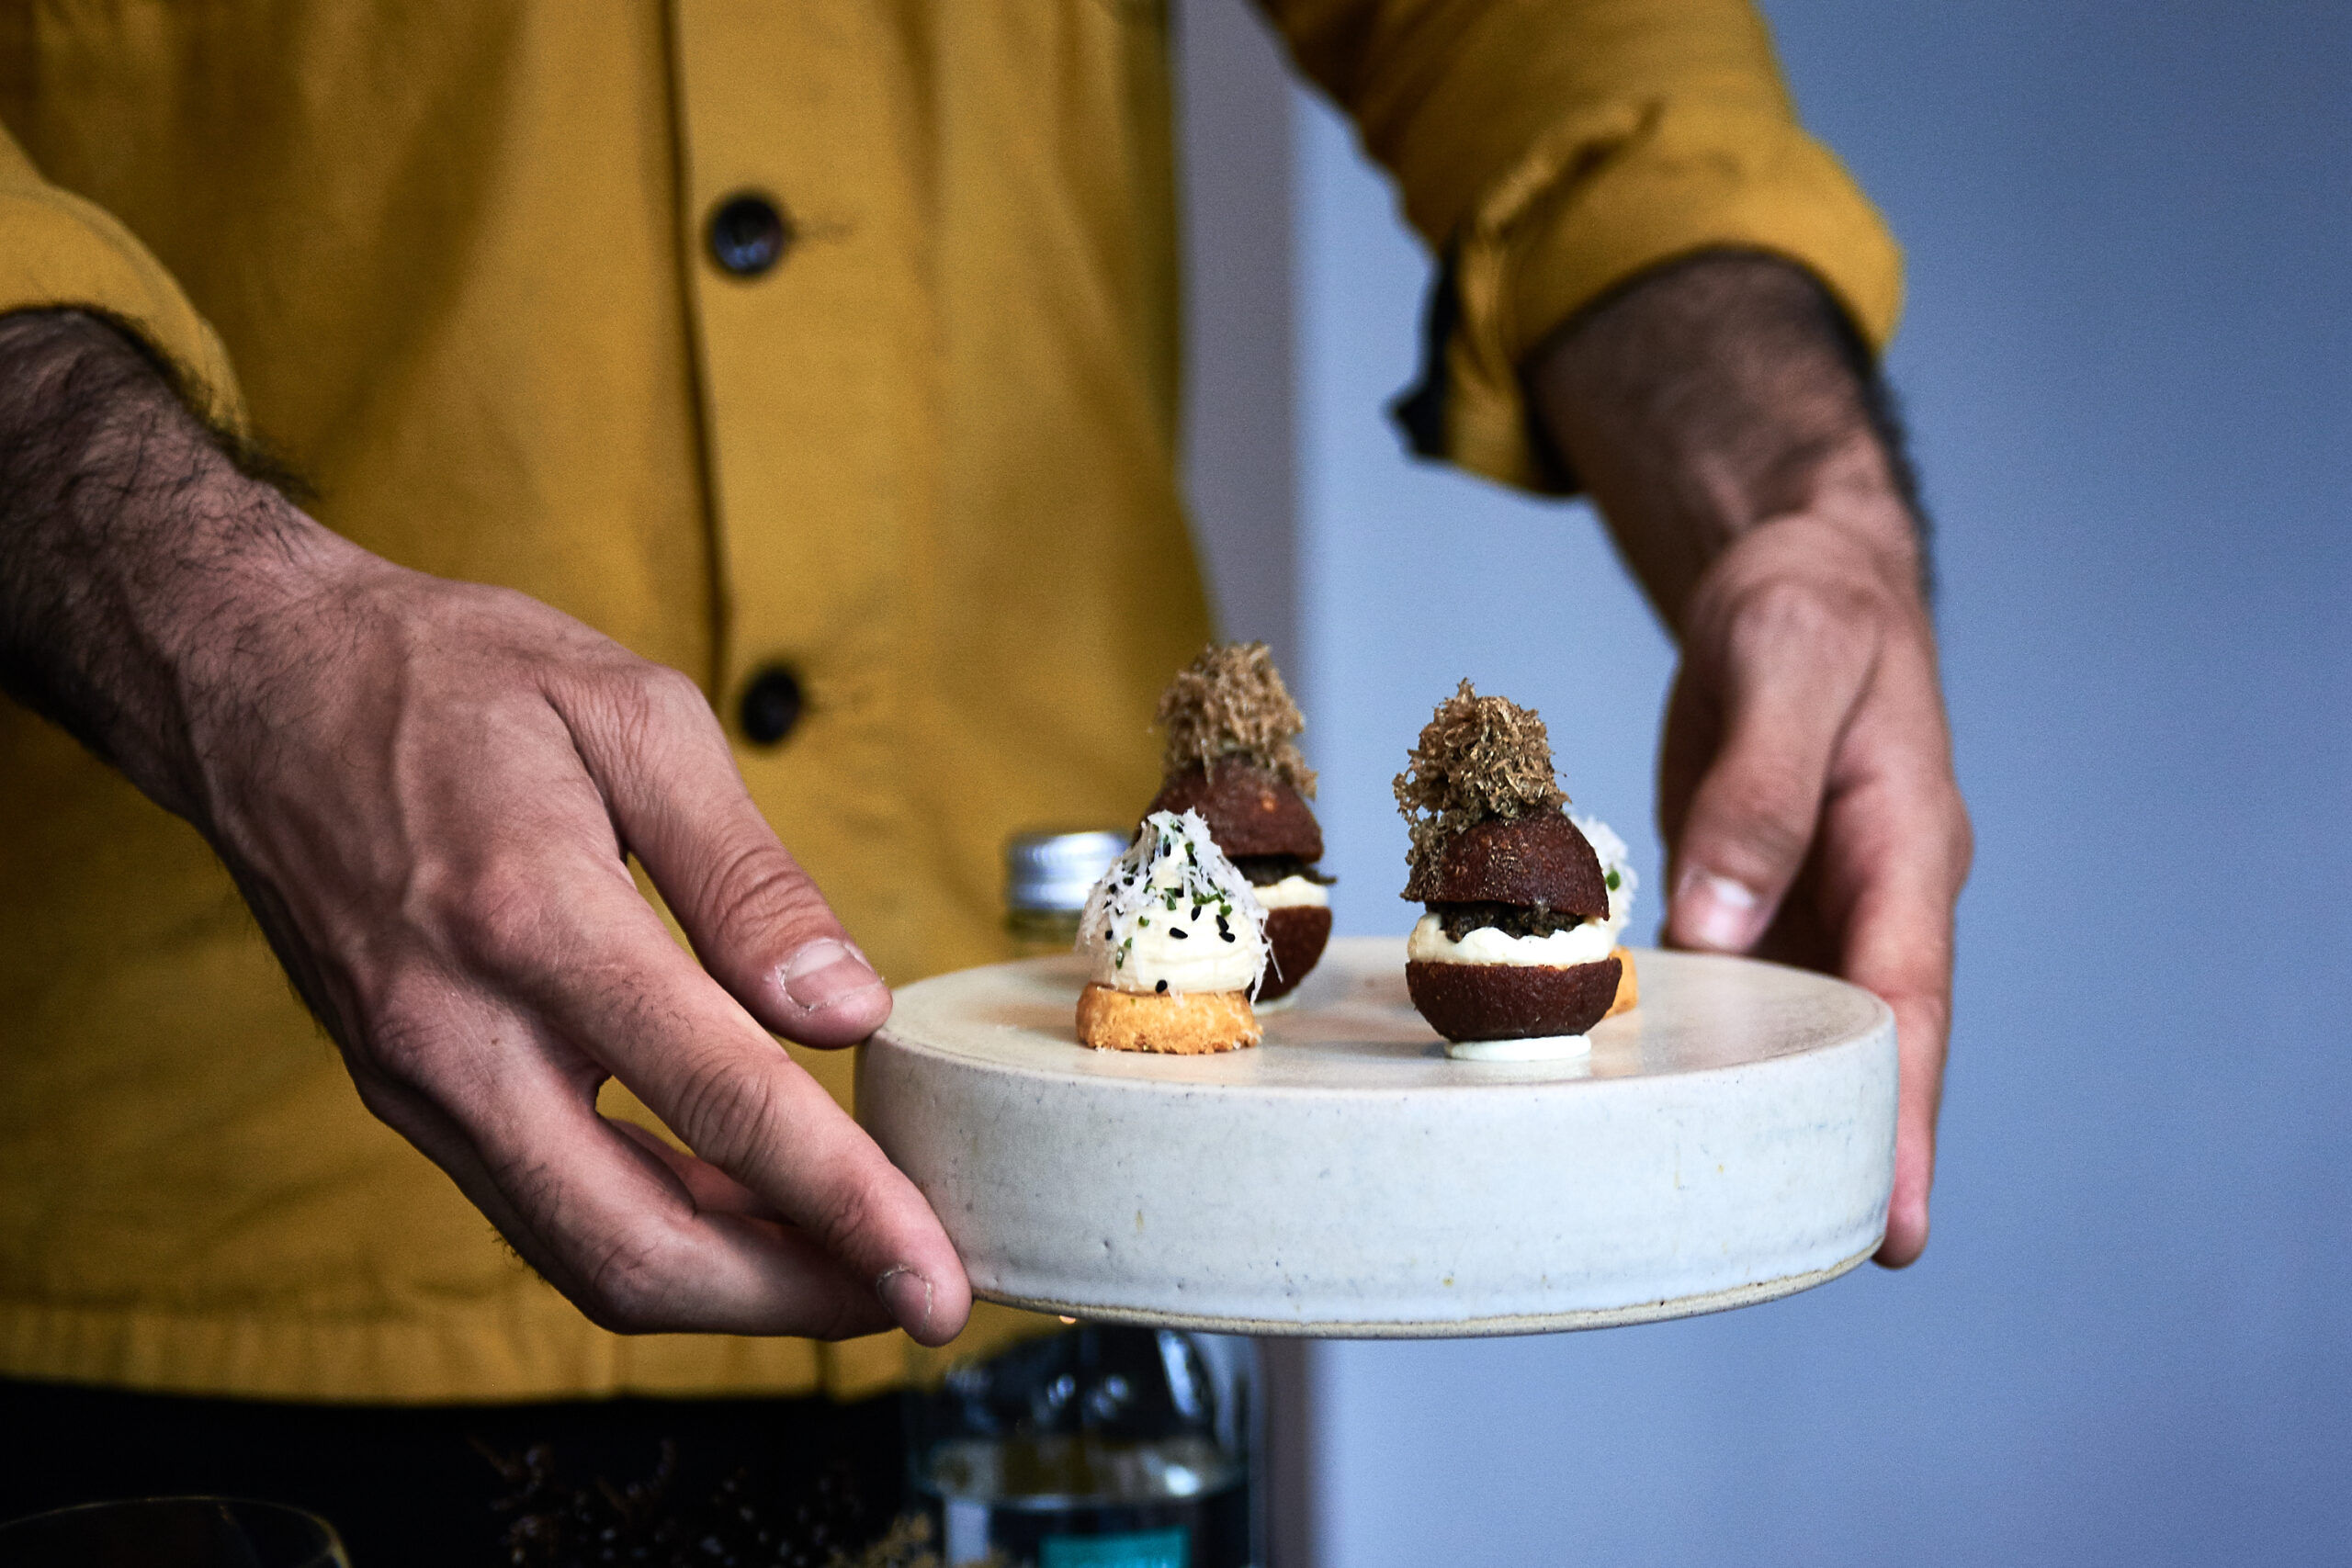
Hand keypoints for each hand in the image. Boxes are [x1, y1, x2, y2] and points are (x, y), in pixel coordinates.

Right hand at [0, 311, 970, 1338]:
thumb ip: (748, 877)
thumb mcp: (635, 716)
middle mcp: (456, 1033)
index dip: (844, 1204)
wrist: (256, 684)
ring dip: (731, 1286)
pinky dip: (661, 1232)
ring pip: (586, 1253)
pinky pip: (546, 1207)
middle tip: (914, 1296)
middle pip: (637, 1247)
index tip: (936, 1272)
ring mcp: (417, 1080)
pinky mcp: (407, 1093)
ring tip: (853, 1264)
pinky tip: (747, 1204)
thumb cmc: (454, 677)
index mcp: (531, 918)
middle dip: (792, 1300)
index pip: (719, 1100)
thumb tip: (846, 1011)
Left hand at [1657, 502, 1968, 1265]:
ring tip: (1733, 1211)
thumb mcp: (1787, 666)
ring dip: (1774, 1108)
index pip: (1909, 999)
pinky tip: (1649, 1092)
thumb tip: (1719, 925)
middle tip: (1823, 1248)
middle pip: (1870, 1043)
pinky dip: (1701, 1037)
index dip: (1901, 1110)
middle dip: (1857, 1145)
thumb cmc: (1805, 611)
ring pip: (1799, 1026)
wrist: (1791, 581)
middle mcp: (1871, 894)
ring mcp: (1812, 902)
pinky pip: (1734, 981)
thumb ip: (1758, 794)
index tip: (1894, 1214)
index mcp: (1905, 846)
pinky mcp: (1753, 894)